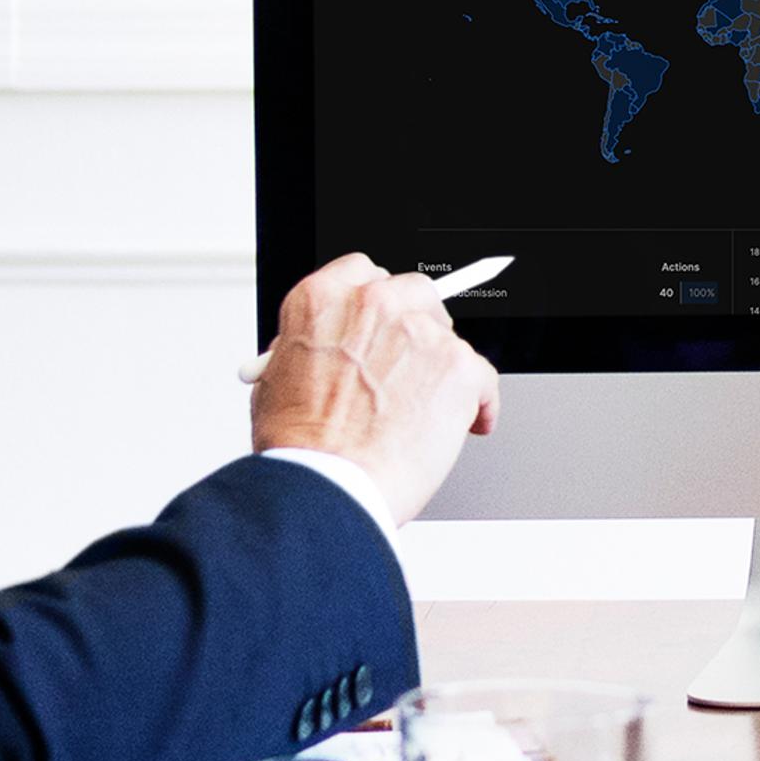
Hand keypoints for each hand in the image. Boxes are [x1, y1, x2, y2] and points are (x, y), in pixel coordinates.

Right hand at [249, 253, 499, 523]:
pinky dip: (479, 404)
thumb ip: (311, 352)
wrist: (326, 486)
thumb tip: (330, 353)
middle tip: (414, 367)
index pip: (365, 274)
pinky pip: (483, 378)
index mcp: (323, 300)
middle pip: (417, 294)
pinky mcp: (457, 367)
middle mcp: (373, 304)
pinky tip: (467, 425)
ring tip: (428, 413)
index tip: (388, 323)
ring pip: (449, 338)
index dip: (380, 304)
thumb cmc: (300, 450)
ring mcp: (419, 333)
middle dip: (419, 329)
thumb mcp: (276, 381)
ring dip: (443, 370)